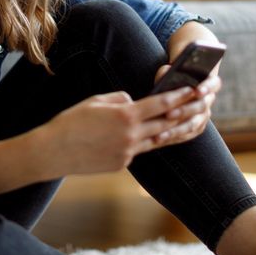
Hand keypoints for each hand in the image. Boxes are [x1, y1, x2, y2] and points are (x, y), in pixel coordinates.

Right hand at [34, 87, 205, 175]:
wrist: (53, 152)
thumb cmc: (71, 122)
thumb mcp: (96, 101)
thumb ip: (119, 99)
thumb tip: (133, 101)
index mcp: (125, 116)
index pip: (160, 104)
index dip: (179, 97)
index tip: (193, 90)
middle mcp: (131, 136)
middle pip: (165, 123)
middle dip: (185, 113)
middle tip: (202, 106)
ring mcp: (128, 153)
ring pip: (155, 139)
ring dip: (170, 130)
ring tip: (185, 122)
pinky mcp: (122, 165)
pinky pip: (137, 150)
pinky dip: (141, 142)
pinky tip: (145, 136)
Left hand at [152, 62, 221, 142]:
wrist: (175, 87)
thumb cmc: (173, 74)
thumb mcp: (170, 69)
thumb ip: (169, 70)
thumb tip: (166, 74)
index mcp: (209, 82)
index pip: (214, 84)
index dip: (207, 88)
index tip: (197, 90)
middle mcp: (209, 100)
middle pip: (201, 107)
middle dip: (185, 111)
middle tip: (169, 114)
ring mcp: (204, 115)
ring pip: (193, 124)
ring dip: (177, 129)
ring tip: (160, 133)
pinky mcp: (197, 128)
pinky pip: (187, 135)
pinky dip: (173, 137)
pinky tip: (158, 139)